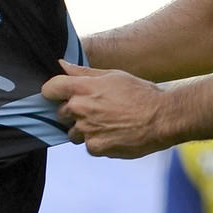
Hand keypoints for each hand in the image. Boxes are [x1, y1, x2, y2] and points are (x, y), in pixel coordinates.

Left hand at [40, 60, 172, 158]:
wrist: (162, 118)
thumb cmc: (140, 93)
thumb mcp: (112, 75)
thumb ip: (83, 72)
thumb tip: (62, 64)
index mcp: (83, 87)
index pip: (49, 89)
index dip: (53, 92)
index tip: (59, 95)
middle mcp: (80, 108)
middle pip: (60, 113)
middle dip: (72, 113)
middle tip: (95, 110)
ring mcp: (86, 130)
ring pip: (73, 132)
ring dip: (85, 130)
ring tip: (108, 123)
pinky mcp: (96, 147)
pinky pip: (89, 146)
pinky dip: (98, 142)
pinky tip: (115, 134)